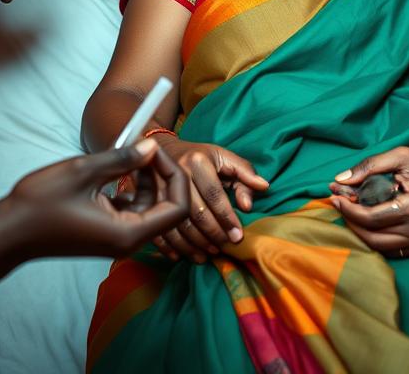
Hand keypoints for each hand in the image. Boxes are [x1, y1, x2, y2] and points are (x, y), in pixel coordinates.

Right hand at [3, 138, 189, 259]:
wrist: (7, 233)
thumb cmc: (41, 204)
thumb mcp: (84, 171)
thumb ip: (122, 159)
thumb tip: (151, 146)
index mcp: (128, 233)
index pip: (179, 209)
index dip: (175, 177)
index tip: (156, 152)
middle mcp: (127, 241)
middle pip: (167, 207)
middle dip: (162, 175)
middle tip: (145, 147)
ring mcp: (116, 238)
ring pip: (149, 206)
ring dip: (146, 179)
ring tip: (129, 153)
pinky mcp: (105, 232)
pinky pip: (130, 209)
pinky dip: (130, 188)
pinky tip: (116, 168)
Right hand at [151, 138, 268, 263]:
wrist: (164, 151)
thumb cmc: (200, 157)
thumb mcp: (224, 157)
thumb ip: (245, 172)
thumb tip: (263, 187)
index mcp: (197, 161)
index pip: (215, 195)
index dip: (227, 217)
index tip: (238, 236)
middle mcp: (177, 174)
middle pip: (196, 212)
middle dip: (213, 234)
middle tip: (224, 248)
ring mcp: (158, 189)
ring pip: (177, 225)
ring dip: (194, 244)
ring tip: (208, 254)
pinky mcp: (146, 202)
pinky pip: (158, 229)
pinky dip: (171, 246)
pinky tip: (183, 256)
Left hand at [329, 147, 408, 257]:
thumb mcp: (403, 156)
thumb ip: (370, 166)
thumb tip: (340, 179)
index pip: (370, 217)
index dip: (347, 208)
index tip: (334, 195)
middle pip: (370, 236)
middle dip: (349, 219)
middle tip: (337, 203)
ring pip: (379, 247)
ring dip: (359, 231)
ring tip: (349, 212)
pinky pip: (393, 250)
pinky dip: (376, 239)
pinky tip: (367, 223)